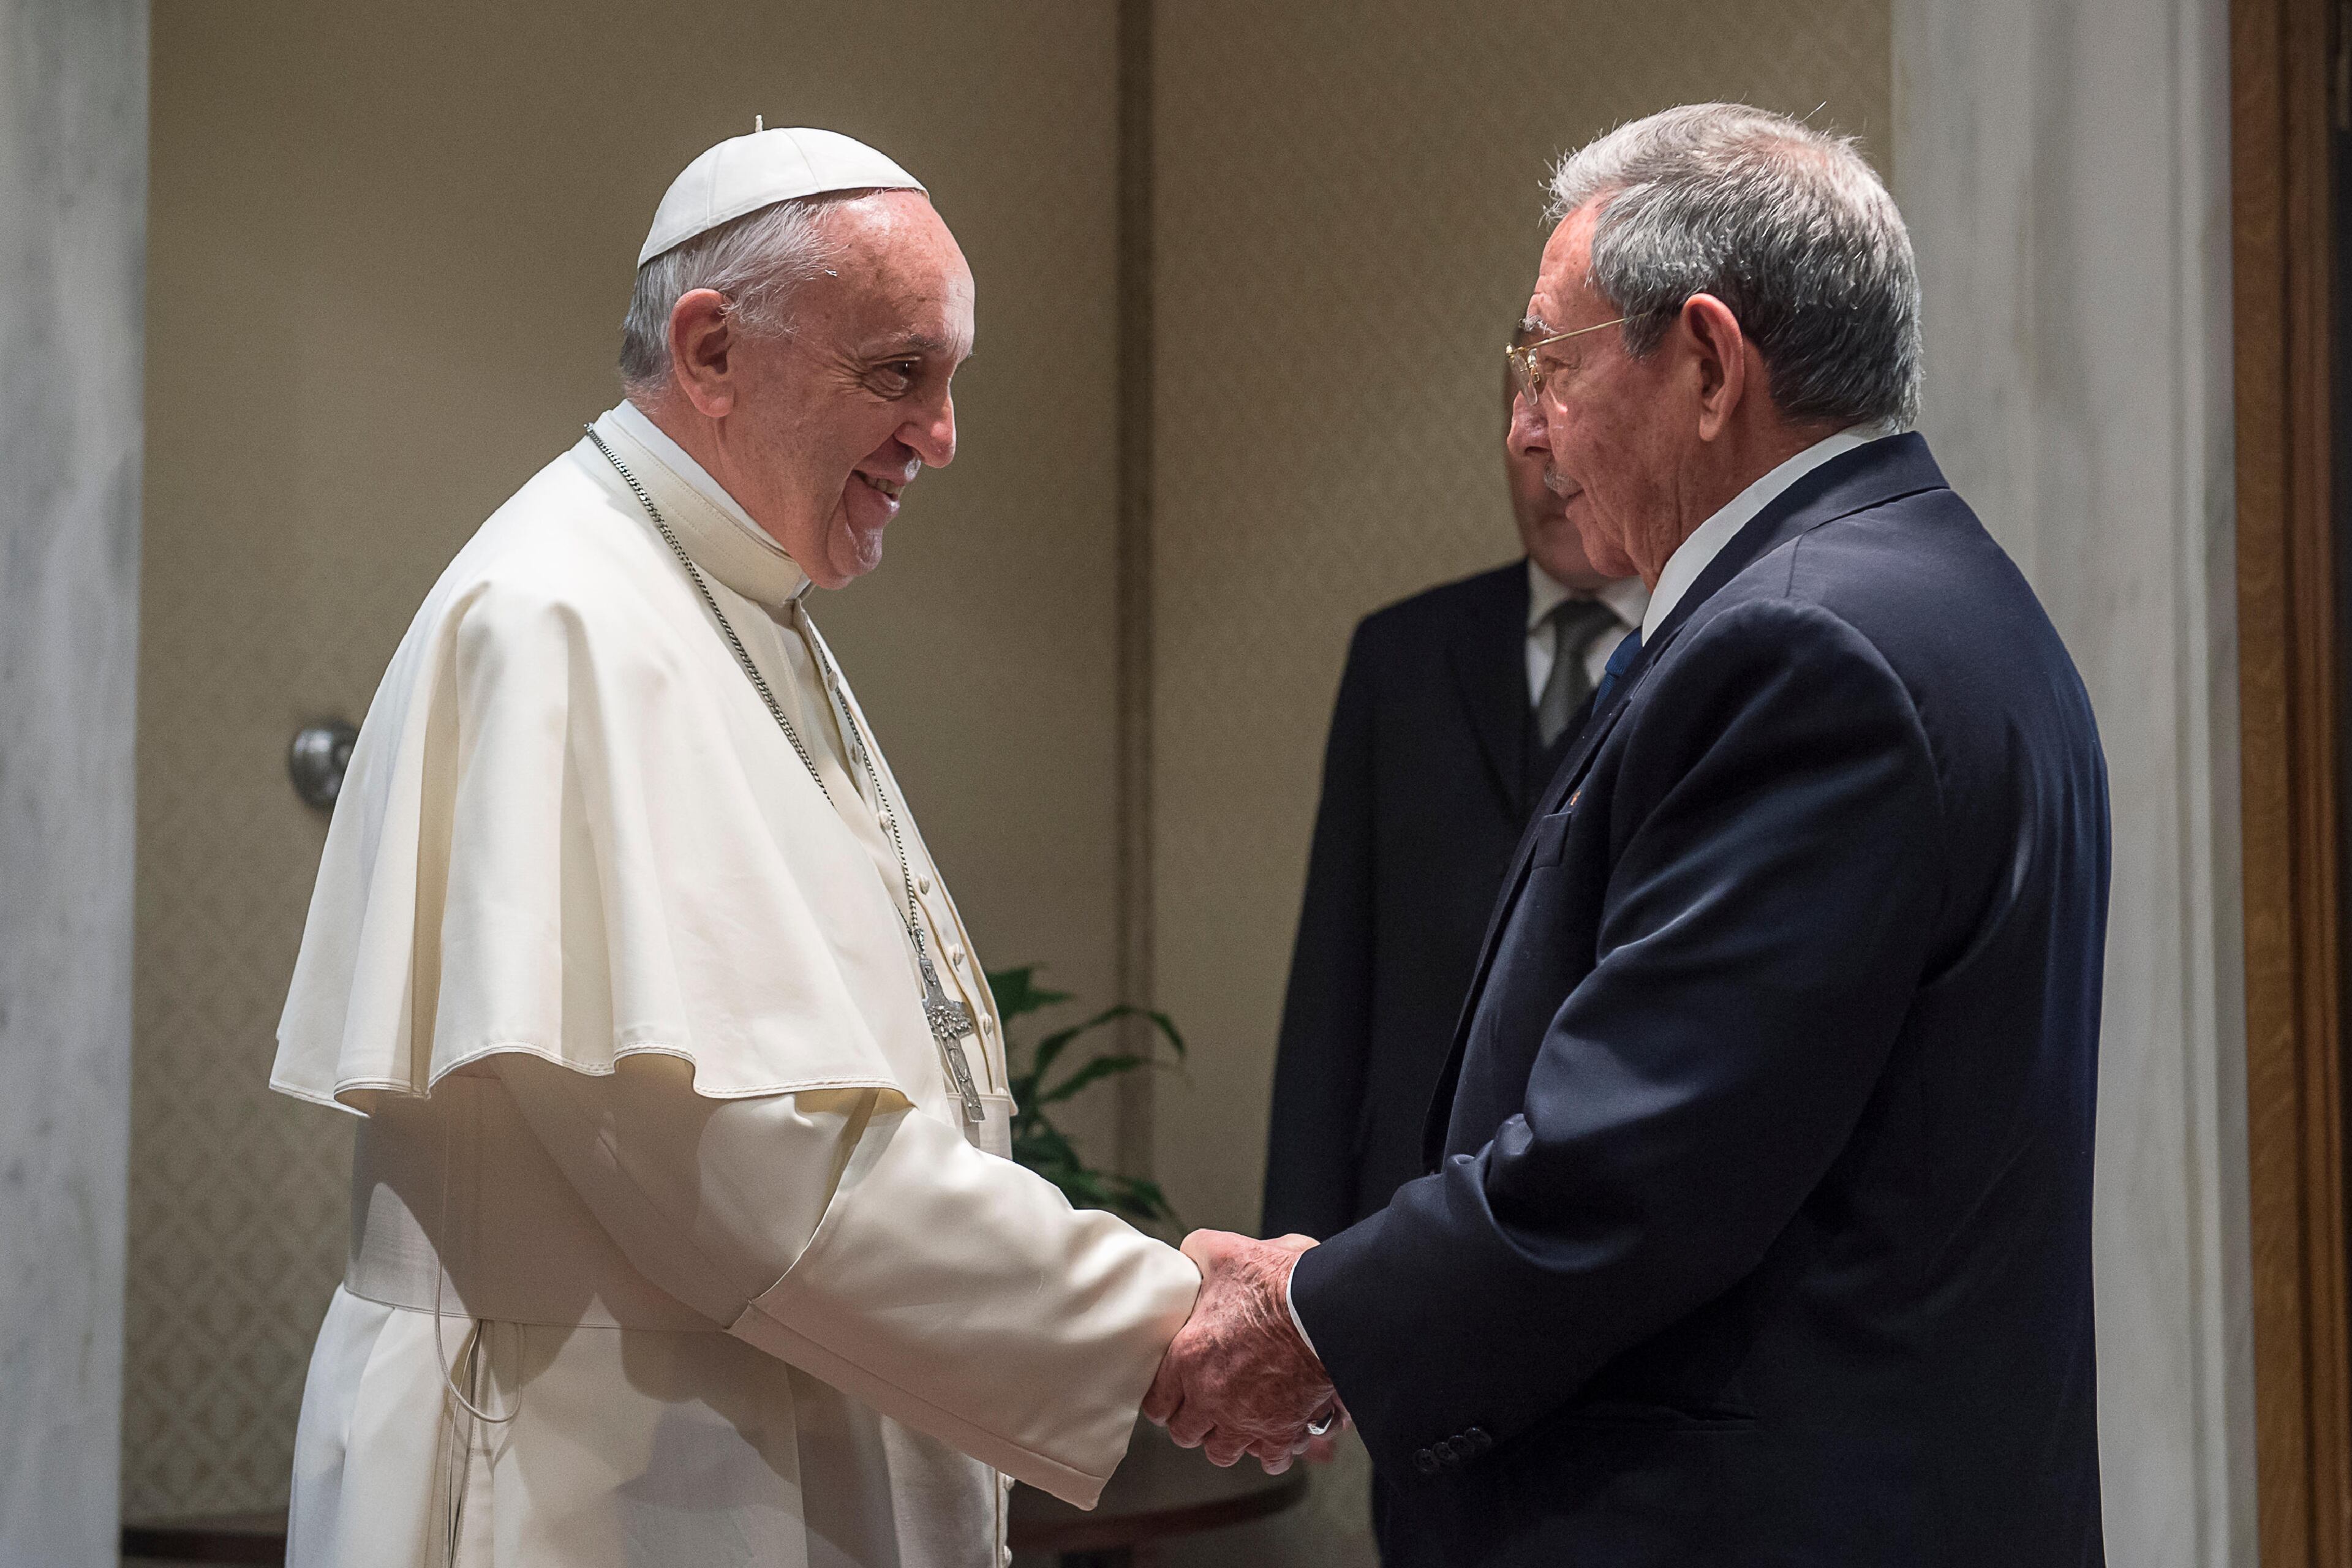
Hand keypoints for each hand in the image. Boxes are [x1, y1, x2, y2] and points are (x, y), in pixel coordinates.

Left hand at [1144, 1230, 1336, 1472]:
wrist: (1325, 1308)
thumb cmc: (1276, 1281)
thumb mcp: (1223, 1252)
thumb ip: (1197, 1253)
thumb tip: (1190, 1256)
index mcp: (1188, 1358)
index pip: (1157, 1403)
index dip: (1163, 1400)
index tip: (1172, 1397)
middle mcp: (1210, 1396)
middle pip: (1186, 1432)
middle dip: (1193, 1422)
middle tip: (1202, 1410)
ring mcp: (1245, 1419)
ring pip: (1222, 1452)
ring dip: (1226, 1440)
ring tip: (1234, 1427)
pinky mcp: (1281, 1430)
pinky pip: (1269, 1460)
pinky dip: (1270, 1452)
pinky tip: (1272, 1438)